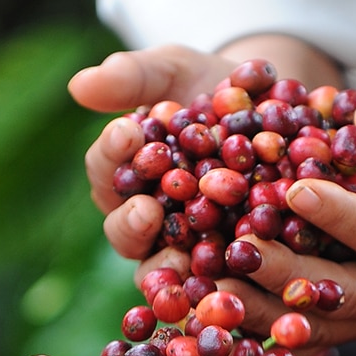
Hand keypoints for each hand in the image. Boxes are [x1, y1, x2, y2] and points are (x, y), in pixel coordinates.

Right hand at [68, 40, 340, 257]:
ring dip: (165, 266)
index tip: (127, 131)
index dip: (111, 153)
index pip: (106, 169)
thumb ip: (132, 77)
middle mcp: (147, 217)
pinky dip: (220, 285)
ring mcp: (186, 247)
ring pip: (162, 266)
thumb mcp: (175, 70)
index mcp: (126, 172)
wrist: (278, 109)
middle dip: (130, 222)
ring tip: (178, 258)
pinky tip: (230, 280)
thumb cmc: (211, 86)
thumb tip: (78, 85)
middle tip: (145, 209)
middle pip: (124, 230)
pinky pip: (218, 283)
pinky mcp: (230, 266)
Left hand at [134, 94, 355, 349]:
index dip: (340, 215)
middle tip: (239, 248)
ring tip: (209, 285)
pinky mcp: (324, 329)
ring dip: (254, 308)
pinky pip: (281, 335)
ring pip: (303, 324)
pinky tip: (202, 306)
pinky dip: (243, 324)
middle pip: (335, 291)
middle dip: (284, 271)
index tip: (296, 192)